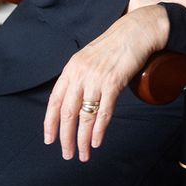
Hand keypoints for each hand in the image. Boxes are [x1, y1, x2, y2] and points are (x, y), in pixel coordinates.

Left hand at [43, 5, 168, 162]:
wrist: (136, 31)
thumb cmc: (114, 45)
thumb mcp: (89, 59)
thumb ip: (80, 77)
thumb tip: (74, 101)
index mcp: (71, 68)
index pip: (54, 100)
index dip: (50, 122)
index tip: (49, 140)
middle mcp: (80, 74)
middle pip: (67, 113)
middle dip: (66, 137)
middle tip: (68, 154)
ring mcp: (96, 79)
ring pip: (85, 117)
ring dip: (83, 139)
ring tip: (83, 154)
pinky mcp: (113, 83)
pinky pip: (103, 112)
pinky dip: (98, 130)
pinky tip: (96, 142)